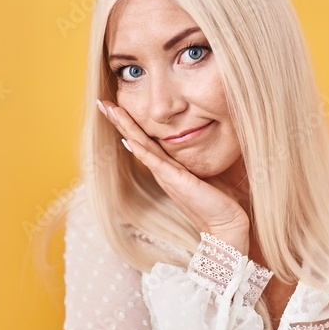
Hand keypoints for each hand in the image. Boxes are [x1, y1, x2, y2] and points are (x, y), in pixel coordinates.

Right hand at [98, 99, 249, 253]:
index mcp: (168, 168)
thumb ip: (196, 160)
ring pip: (141, 146)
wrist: (226, 226)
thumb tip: (199, 143)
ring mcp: (167, 176)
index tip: (115, 106)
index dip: (130, 123)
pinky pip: (155, 162)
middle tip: (102, 103)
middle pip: (136, 140)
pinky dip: (142, 150)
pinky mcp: (176, 181)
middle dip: (120, 120)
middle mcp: (163, 171)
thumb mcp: (205, 173)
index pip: (145, 140)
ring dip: (125, 128)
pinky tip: (130, 140)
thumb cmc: (219, 201)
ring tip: (110, 111)